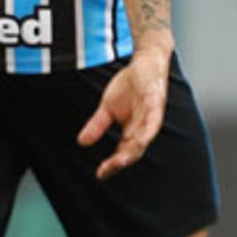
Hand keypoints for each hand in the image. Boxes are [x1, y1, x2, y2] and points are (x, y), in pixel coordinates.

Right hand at [77, 48, 169, 179]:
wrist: (145, 62)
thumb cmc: (131, 86)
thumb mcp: (108, 106)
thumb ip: (98, 125)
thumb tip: (81, 142)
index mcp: (133, 131)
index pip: (124, 153)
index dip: (113, 165)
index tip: (99, 174)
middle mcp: (144, 128)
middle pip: (134, 151)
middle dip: (120, 162)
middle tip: (105, 170)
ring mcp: (151, 116)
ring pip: (144, 138)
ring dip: (133, 150)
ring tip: (120, 161)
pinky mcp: (155, 101)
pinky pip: (153, 119)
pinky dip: (147, 130)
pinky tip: (140, 139)